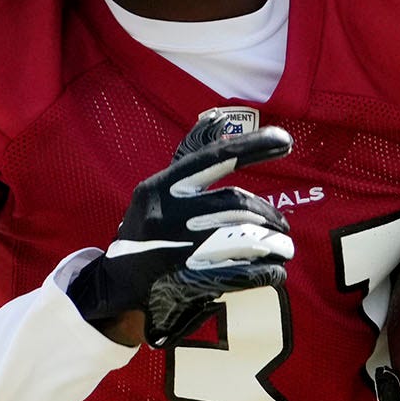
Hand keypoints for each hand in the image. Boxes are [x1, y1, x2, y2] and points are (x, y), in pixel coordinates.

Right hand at [66, 113, 295, 349]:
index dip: (252, 147)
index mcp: (160, 187)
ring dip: (272, 244)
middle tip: (283, 226)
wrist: (114, 281)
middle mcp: (168, 214)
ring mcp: (176, 248)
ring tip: (284, 248)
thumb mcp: (156, 191)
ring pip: (242, 239)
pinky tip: (275, 271)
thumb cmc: (145, 229)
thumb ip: (189, 162)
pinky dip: (263, 272)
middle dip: (268, 215)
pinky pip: (238, 273)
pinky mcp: (185, 280)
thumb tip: (218, 120)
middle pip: (235, 205)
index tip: (285, 140)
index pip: (213, 158)